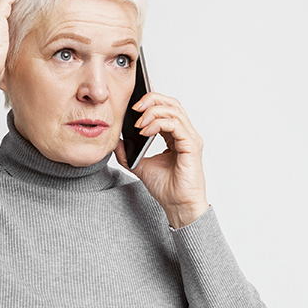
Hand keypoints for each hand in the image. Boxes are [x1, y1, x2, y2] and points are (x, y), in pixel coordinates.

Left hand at [114, 93, 209, 227]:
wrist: (177, 206)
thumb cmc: (167, 189)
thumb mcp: (140, 165)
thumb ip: (128, 152)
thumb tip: (115, 140)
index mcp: (176, 136)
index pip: (166, 109)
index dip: (150, 103)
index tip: (133, 107)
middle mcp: (186, 135)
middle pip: (172, 104)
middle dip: (152, 100)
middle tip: (135, 107)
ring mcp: (190, 139)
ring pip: (174, 111)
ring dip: (153, 112)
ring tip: (139, 122)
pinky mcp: (192, 146)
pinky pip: (176, 126)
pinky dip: (159, 124)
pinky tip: (146, 131)